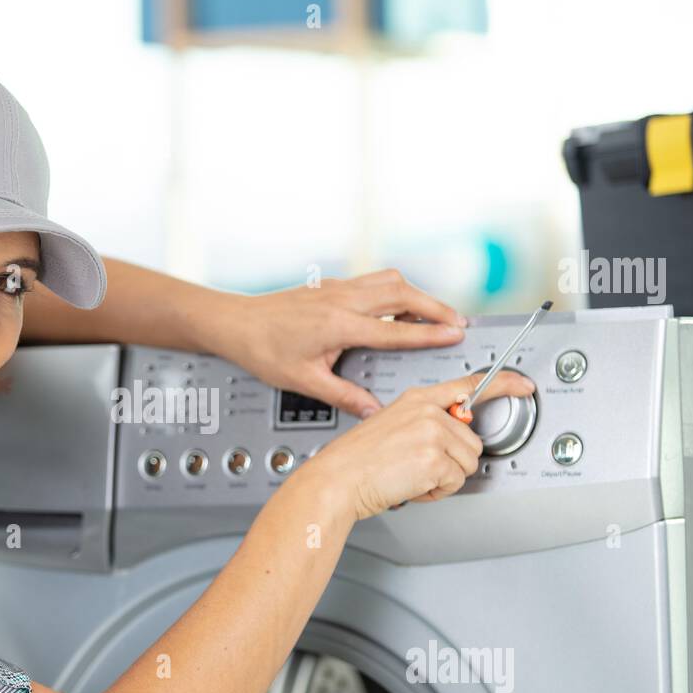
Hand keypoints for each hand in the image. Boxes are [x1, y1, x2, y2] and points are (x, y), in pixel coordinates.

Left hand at [206, 269, 467, 418]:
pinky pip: (372, 281)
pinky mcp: (330, 286)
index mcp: (339, 324)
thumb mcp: (304, 381)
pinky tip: (396, 306)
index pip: (395, 329)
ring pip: (388, 281)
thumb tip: (373, 411)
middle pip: (402, 294)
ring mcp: (336, 289)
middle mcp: (342, 299)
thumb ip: (343, 396)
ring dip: (416, 294)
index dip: (429, 333)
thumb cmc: (262, 350)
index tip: (455, 334)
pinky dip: (394, 291)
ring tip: (434, 313)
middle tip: (457, 322)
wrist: (234, 324)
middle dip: (434, 307)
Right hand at [297, 370, 536, 522]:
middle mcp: (427, 411)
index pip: (468, 385)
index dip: (503, 384)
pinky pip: (454, 482)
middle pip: (472, 441)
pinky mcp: (434, 459)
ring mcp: (432, 433)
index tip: (522, 385)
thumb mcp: (389, 426)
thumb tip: (452, 435)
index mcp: (416, 399)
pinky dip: (435, 492)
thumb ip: (424, 423)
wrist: (336, 480)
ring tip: (411, 476)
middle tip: (419, 468)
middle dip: (452, 462)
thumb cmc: (354, 461)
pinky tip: (410, 485)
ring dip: (444, 479)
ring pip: (467, 463)